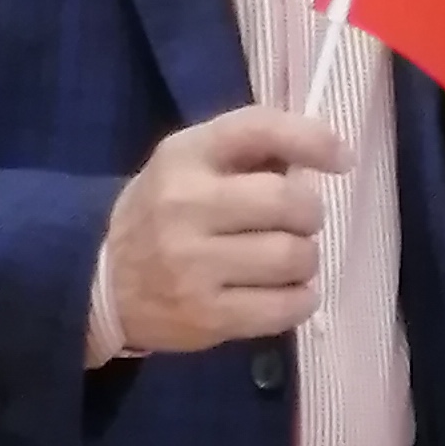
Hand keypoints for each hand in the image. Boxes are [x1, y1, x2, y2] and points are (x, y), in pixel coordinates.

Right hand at [100, 103, 349, 352]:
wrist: (103, 282)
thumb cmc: (163, 212)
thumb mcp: (189, 162)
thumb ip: (249, 148)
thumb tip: (325, 153)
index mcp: (183, 155)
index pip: (259, 129)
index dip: (312, 140)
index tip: (341, 159)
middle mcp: (184, 205)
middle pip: (289, 201)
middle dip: (309, 214)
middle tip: (298, 224)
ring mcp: (193, 266)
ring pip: (292, 256)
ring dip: (306, 259)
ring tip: (288, 260)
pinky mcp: (206, 316)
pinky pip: (284, 308)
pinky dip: (301, 299)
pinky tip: (289, 293)